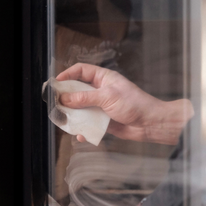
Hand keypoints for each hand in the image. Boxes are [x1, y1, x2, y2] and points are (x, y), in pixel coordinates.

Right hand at [57, 63, 193, 144]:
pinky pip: (88, 123)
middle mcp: (100, 91)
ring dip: (73, 115)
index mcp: (103, 78)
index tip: (56, 82)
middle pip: (77, 91)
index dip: (68, 74)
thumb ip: (84, 98)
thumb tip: (64, 98)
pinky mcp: (102, 121)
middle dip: (66, 97)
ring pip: (80, 109)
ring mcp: (100, 106)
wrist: (149, 124)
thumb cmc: (133, 104)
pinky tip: (81, 134)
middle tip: (56, 103)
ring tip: (65, 120)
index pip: (81, 71)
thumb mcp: (107, 96)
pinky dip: (83, 129)